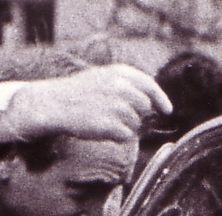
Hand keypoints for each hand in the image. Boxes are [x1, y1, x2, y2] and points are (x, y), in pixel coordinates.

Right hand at [0, 64, 169, 144]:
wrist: (54, 103)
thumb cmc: (81, 93)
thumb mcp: (103, 78)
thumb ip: (128, 85)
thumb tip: (154, 103)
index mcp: (119, 73)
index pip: (149, 86)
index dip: (161, 99)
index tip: (167, 110)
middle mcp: (121, 87)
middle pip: (145, 107)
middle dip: (136, 113)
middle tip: (116, 113)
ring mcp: (116, 106)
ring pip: (136, 123)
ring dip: (124, 125)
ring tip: (103, 118)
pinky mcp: (111, 124)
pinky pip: (127, 136)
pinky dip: (117, 136)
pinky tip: (101, 128)